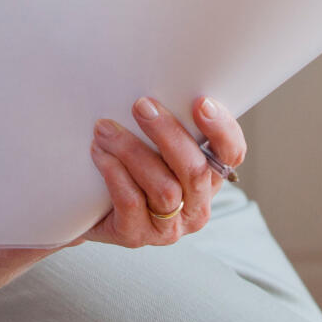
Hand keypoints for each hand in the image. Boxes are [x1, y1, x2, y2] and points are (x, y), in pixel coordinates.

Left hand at [78, 95, 247, 247]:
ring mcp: (168, 228)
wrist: (89, 210)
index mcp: (210, 179)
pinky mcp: (136, 236)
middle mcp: (196, 207)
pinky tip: (99, 153)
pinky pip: (131, 202)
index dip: (222, 130)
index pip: (231, 155)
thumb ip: (169, 126)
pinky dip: (115, 173)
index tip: (200, 102)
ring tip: (105, 129)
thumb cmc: (130, 168)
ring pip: (164, 188)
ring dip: (132, 151)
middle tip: (141, 105)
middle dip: (168, 133)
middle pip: (195, 169)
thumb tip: (160, 85)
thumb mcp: (156, 146)